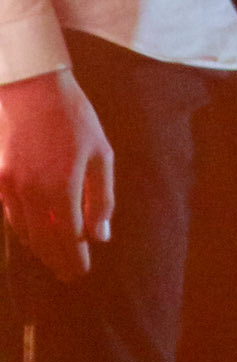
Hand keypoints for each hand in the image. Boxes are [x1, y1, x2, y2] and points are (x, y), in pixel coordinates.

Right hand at [0, 68, 113, 281]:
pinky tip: (31, 233)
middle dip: (57, 261)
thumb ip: (101, 197)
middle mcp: (32, 196)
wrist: (33, 88)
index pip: (68, 240)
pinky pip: (9, 215)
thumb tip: (100, 235)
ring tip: (53, 257)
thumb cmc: (74, 117)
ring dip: (39, 249)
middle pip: (43, 243)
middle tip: (68, 274)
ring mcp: (11, 188)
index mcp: (62, 189)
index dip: (74, 259)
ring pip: (23, 233)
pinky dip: (22, 230)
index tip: (81, 272)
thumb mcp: (100, 152)